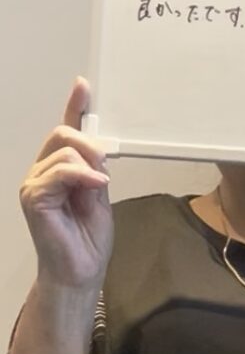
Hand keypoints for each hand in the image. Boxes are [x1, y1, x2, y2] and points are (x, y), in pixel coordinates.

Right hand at [18, 77, 112, 290]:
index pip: (64, 131)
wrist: (82, 268)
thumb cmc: (89, 236)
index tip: (82, 86)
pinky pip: (60, 171)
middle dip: (90, 144)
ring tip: (98, 189)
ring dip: (90, 165)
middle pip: (63, 134)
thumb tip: (98, 147)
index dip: (74, 106)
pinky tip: (97, 187)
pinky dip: (83, 175)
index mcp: (60, 168)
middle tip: (103, 169)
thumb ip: (95, 168)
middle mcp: (42, 172)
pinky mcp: (33, 197)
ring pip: (65, 151)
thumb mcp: (100, 193)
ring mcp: (34, 184)